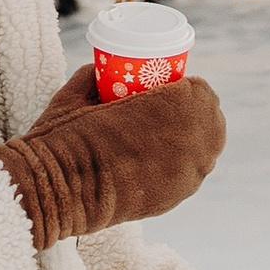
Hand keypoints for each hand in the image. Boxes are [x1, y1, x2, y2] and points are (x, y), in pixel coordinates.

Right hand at [0, 67, 224, 246]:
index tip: (171, 86)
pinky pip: (192, 175)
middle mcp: (188, 141)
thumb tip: (98, 71)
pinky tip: (163, 160)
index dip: (188, 87)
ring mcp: (185, 174)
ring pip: (207, 150)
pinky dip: (183, 164)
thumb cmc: (64, 137)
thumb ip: (92, 78)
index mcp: (171, 107)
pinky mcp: (175, 198)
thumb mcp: (76, 94)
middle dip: (195, 111)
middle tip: (171, 109)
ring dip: (194, 137)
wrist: (58, 192)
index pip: (201, 91)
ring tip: (170, 134)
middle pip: (211, 119)